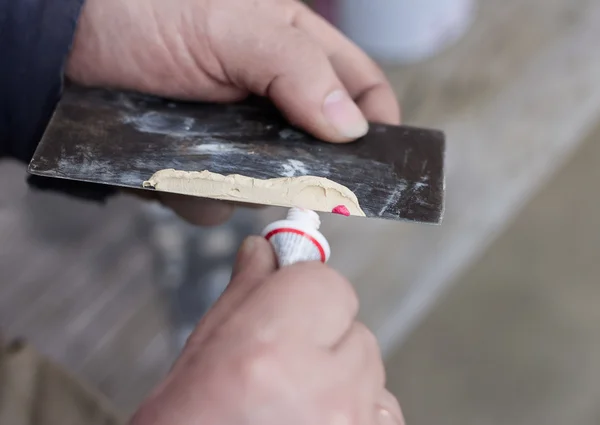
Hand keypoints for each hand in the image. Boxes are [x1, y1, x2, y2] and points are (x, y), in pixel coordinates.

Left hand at [66, 0, 399, 224]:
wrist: (69, 49)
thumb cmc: (153, 14)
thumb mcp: (235, 26)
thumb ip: (299, 69)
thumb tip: (353, 128)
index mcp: (296, 53)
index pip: (360, 87)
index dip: (377, 122)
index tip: (383, 161)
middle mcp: (272, 101)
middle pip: (320, 151)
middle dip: (308, 172)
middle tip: (286, 174)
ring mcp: (236, 140)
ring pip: (269, 186)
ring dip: (245, 185)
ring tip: (204, 158)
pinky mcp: (200, 169)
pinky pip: (218, 202)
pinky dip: (199, 196)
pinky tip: (175, 174)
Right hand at [130, 237, 404, 424]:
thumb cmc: (191, 417)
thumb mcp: (204, 349)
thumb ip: (247, 291)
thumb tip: (264, 250)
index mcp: (271, 346)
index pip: (328, 283)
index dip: (305, 290)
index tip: (290, 300)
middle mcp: (319, 385)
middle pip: (354, 324)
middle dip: (325, 332)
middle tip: (286, 356)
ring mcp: (348, 420)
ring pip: (370, 364)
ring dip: (342, 370)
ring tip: (298, 392)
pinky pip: (383, 406)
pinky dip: (360, 406)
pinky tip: (319, 413)